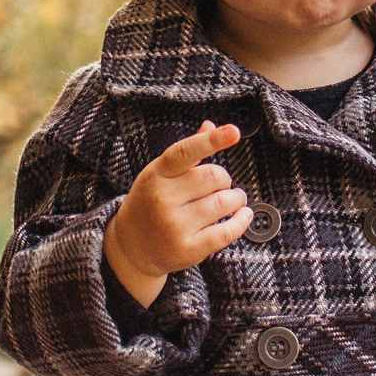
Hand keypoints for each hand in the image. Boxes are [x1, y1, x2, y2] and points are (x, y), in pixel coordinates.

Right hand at [103, 121, 250, 306]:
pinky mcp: (188, 249)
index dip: (211, 141)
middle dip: (225, 179)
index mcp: (156, 175)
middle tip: (222, 184)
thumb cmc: (149, 204)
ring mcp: (174, 226)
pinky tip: (244, 215)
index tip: (233, 132)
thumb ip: (186, 152)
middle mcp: (163, 199)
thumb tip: (210, 126)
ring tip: (234, 200)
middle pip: (213, 177)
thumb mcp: (160, 175)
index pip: (185, 152)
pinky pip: (226, 232)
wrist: (131, 248)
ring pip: (223, 203)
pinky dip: (241, 221)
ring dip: (236, 199)